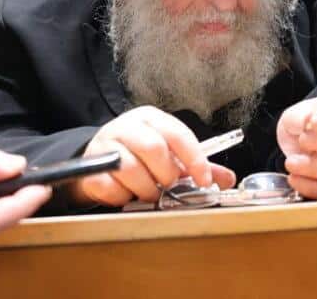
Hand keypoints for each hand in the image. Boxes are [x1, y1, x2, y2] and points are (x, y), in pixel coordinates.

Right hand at [72, 106, 235, 207]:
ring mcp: (105, 145)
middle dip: (166, 174)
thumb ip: (196, 166)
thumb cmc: (138, 155)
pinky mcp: (89, 167)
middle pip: (153, 148)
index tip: (204, 180)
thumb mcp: (169, 155)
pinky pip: (109, 186)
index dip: (195, 159)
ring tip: (148, 193)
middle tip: (169, 186)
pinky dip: (122, 197)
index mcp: (151, 119)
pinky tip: (126, 194)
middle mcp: (128, 126)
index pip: (179, 134)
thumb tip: (227, 178)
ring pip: (130, 168)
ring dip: (145, 189)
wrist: (95, 160)